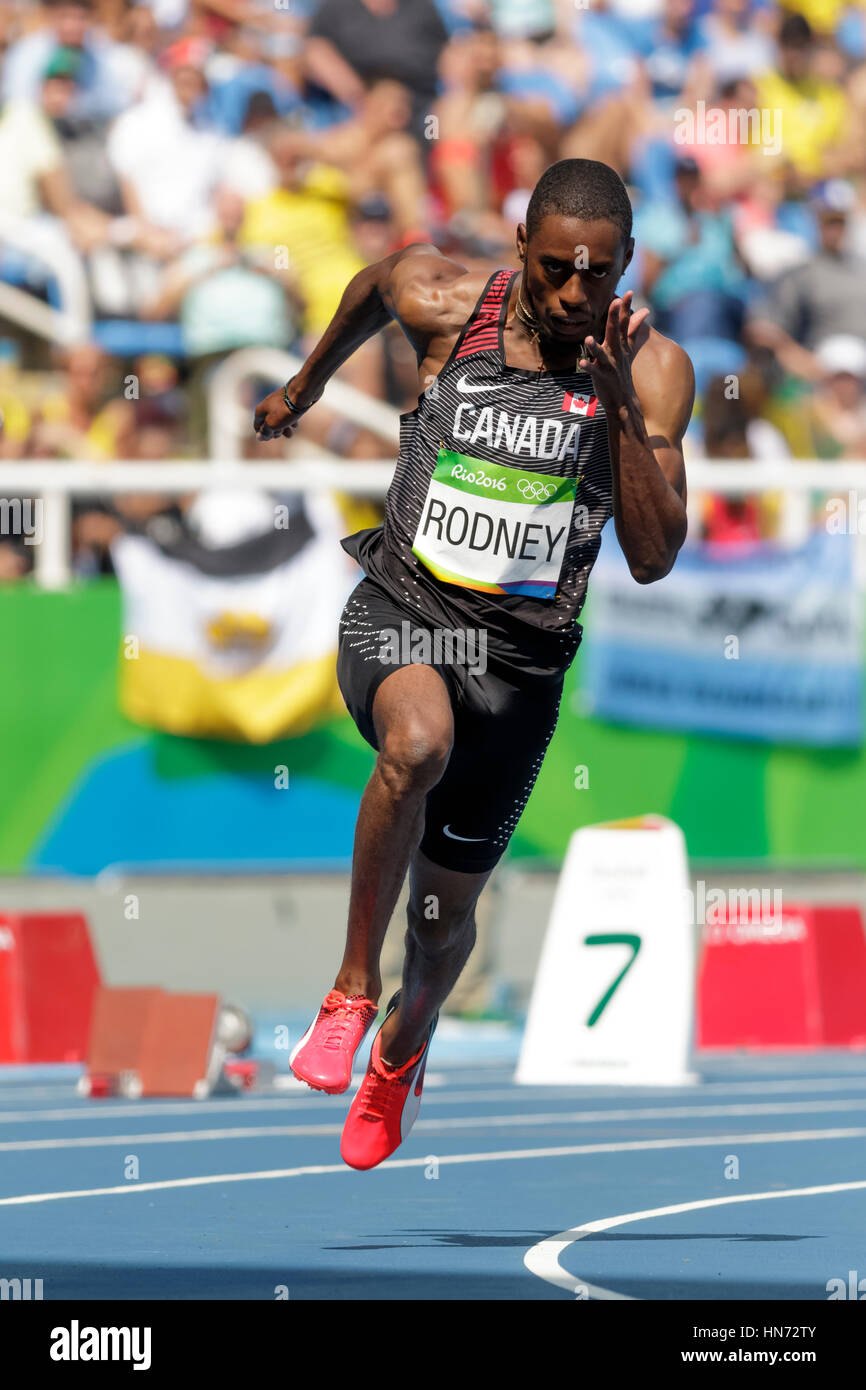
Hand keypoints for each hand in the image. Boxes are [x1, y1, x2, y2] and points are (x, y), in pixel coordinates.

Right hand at [253, 378, 317, 441]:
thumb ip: (265, 432)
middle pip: (269, 424)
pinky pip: (287, 415)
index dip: (263, 434)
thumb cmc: (285, 410)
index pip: (257, 426)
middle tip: (282, 432)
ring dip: (284, 428)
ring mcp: (278, 403)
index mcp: (260, 411)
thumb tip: (259, 437)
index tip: (271, 437)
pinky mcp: (288, 402)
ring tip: (291, 431)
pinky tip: (295, 424)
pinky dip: (290, 421)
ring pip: (279, 421)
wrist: (301, 393)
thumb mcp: (272, 424)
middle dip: (276, 432)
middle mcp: (267, 406)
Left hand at [578, 292, 649, 407]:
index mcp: (621, 344)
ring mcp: (610, 365)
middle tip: (614, 302)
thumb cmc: (622, 371)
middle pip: (615, 332)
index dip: (626, 308)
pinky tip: (581, 362)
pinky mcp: (602, 377)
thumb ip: (633, 329)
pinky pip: (594, 371)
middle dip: (614, 317)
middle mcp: (617, 352)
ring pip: (603, 353)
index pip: (625, 323)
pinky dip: (588, 367)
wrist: (623, 399)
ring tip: (588, 339)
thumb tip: (645, 310)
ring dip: (595, 347)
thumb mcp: (628, 348)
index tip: (628, 292)